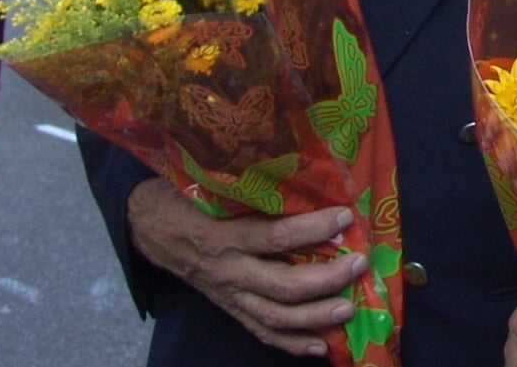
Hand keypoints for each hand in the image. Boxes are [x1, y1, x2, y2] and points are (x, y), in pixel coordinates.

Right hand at [126, 180, 364, 356]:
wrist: (156, 229)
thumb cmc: (194, 199)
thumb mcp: (219, 188)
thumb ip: (256, 186)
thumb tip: (310, 170)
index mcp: (226, 236)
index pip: (274, 236)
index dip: (312, 229)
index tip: (345, 216)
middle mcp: (229, 271)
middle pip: (281, 285)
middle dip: (325, 279)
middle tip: (360, 264)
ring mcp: (230, 296)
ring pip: (275, 316)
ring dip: (315, 317)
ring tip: (348, 309)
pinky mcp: (231, 310)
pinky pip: (262, 332)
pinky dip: (292, 342)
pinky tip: (321, 346)